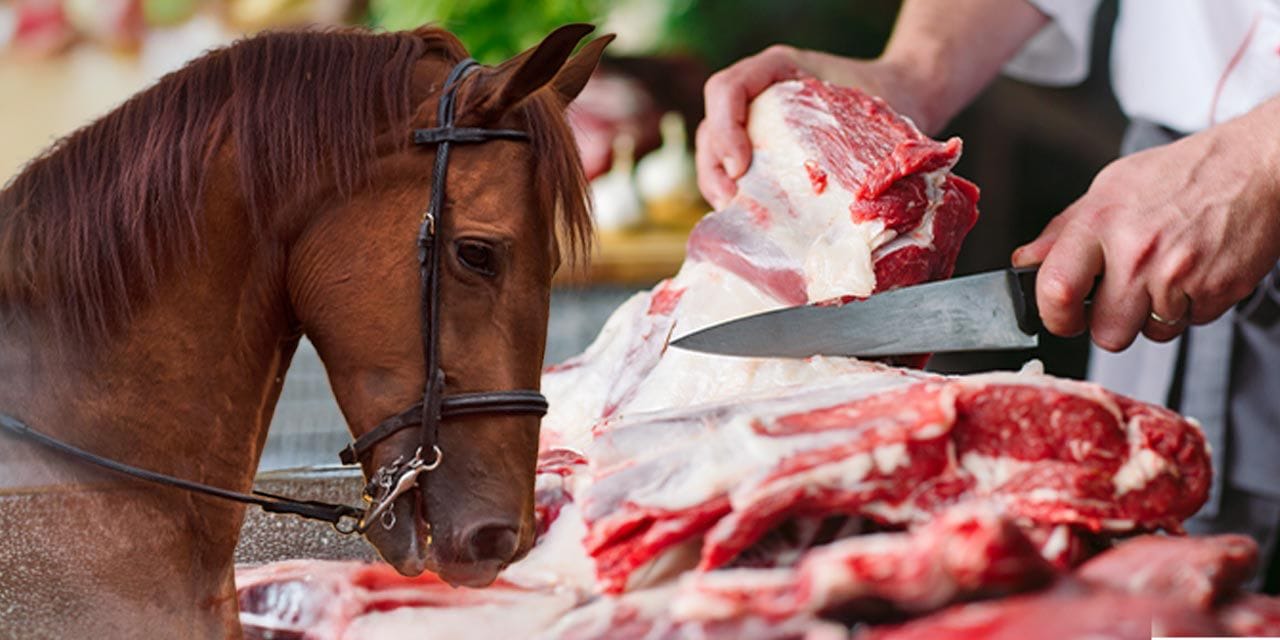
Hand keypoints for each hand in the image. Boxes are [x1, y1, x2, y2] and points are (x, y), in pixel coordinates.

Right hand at [695, 45, 930, 209]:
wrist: (901, 96)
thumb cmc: (886, 100)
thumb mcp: (867, 109)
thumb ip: (853, 137)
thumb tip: (849, 194)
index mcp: (777, 68)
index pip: (728, 89)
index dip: (726, 128)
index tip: (741, 167)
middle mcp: (758, 92)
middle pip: (712, 124)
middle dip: (714, 165)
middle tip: (731, 200)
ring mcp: (754, 120)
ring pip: (713, 148)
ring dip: (715, 182)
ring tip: (733, 211)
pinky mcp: (759, 148)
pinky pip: (729, 166)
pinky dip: (730, 190)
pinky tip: (745, 214)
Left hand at [1013, 100, 1279, 350]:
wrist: (1257, 166)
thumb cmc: (1182, 174)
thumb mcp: (1110, 187)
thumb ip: (1063, 230)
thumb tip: (1025, 262)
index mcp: (1101, 223)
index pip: (1056, 290)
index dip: (1053, 315)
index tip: (1060, 315)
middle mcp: (1138, 252)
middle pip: (1107, 334)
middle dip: (1111, 323)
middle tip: (1120, 297)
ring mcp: (1179, 276)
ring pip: (1150, 335)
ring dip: (1153, 316)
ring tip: (1163, 275)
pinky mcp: (1217, 292)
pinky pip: (1189, 324)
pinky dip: (1189, 307)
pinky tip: (1192, 272)